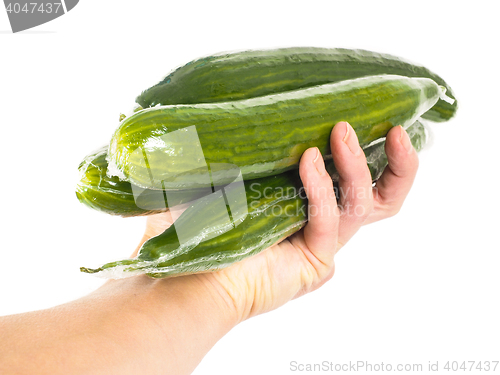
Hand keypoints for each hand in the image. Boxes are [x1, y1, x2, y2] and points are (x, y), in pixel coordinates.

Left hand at [131, 121, 418, 322]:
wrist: (182, 269)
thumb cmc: (197, 218)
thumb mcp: (229, 165)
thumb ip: (255, 138)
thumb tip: (264, 97)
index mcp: (308, 200)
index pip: (359, 177)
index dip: (380, 152)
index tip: (382, 116)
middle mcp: (321, 222)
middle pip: (382, 199)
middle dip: (399, 164)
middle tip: (395, 128)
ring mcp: (321, 244)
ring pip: (362, 205)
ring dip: (356, 164)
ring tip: (341, 130)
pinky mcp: (315, 263)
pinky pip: (328, 221)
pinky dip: (321, 189)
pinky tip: (309, 160)